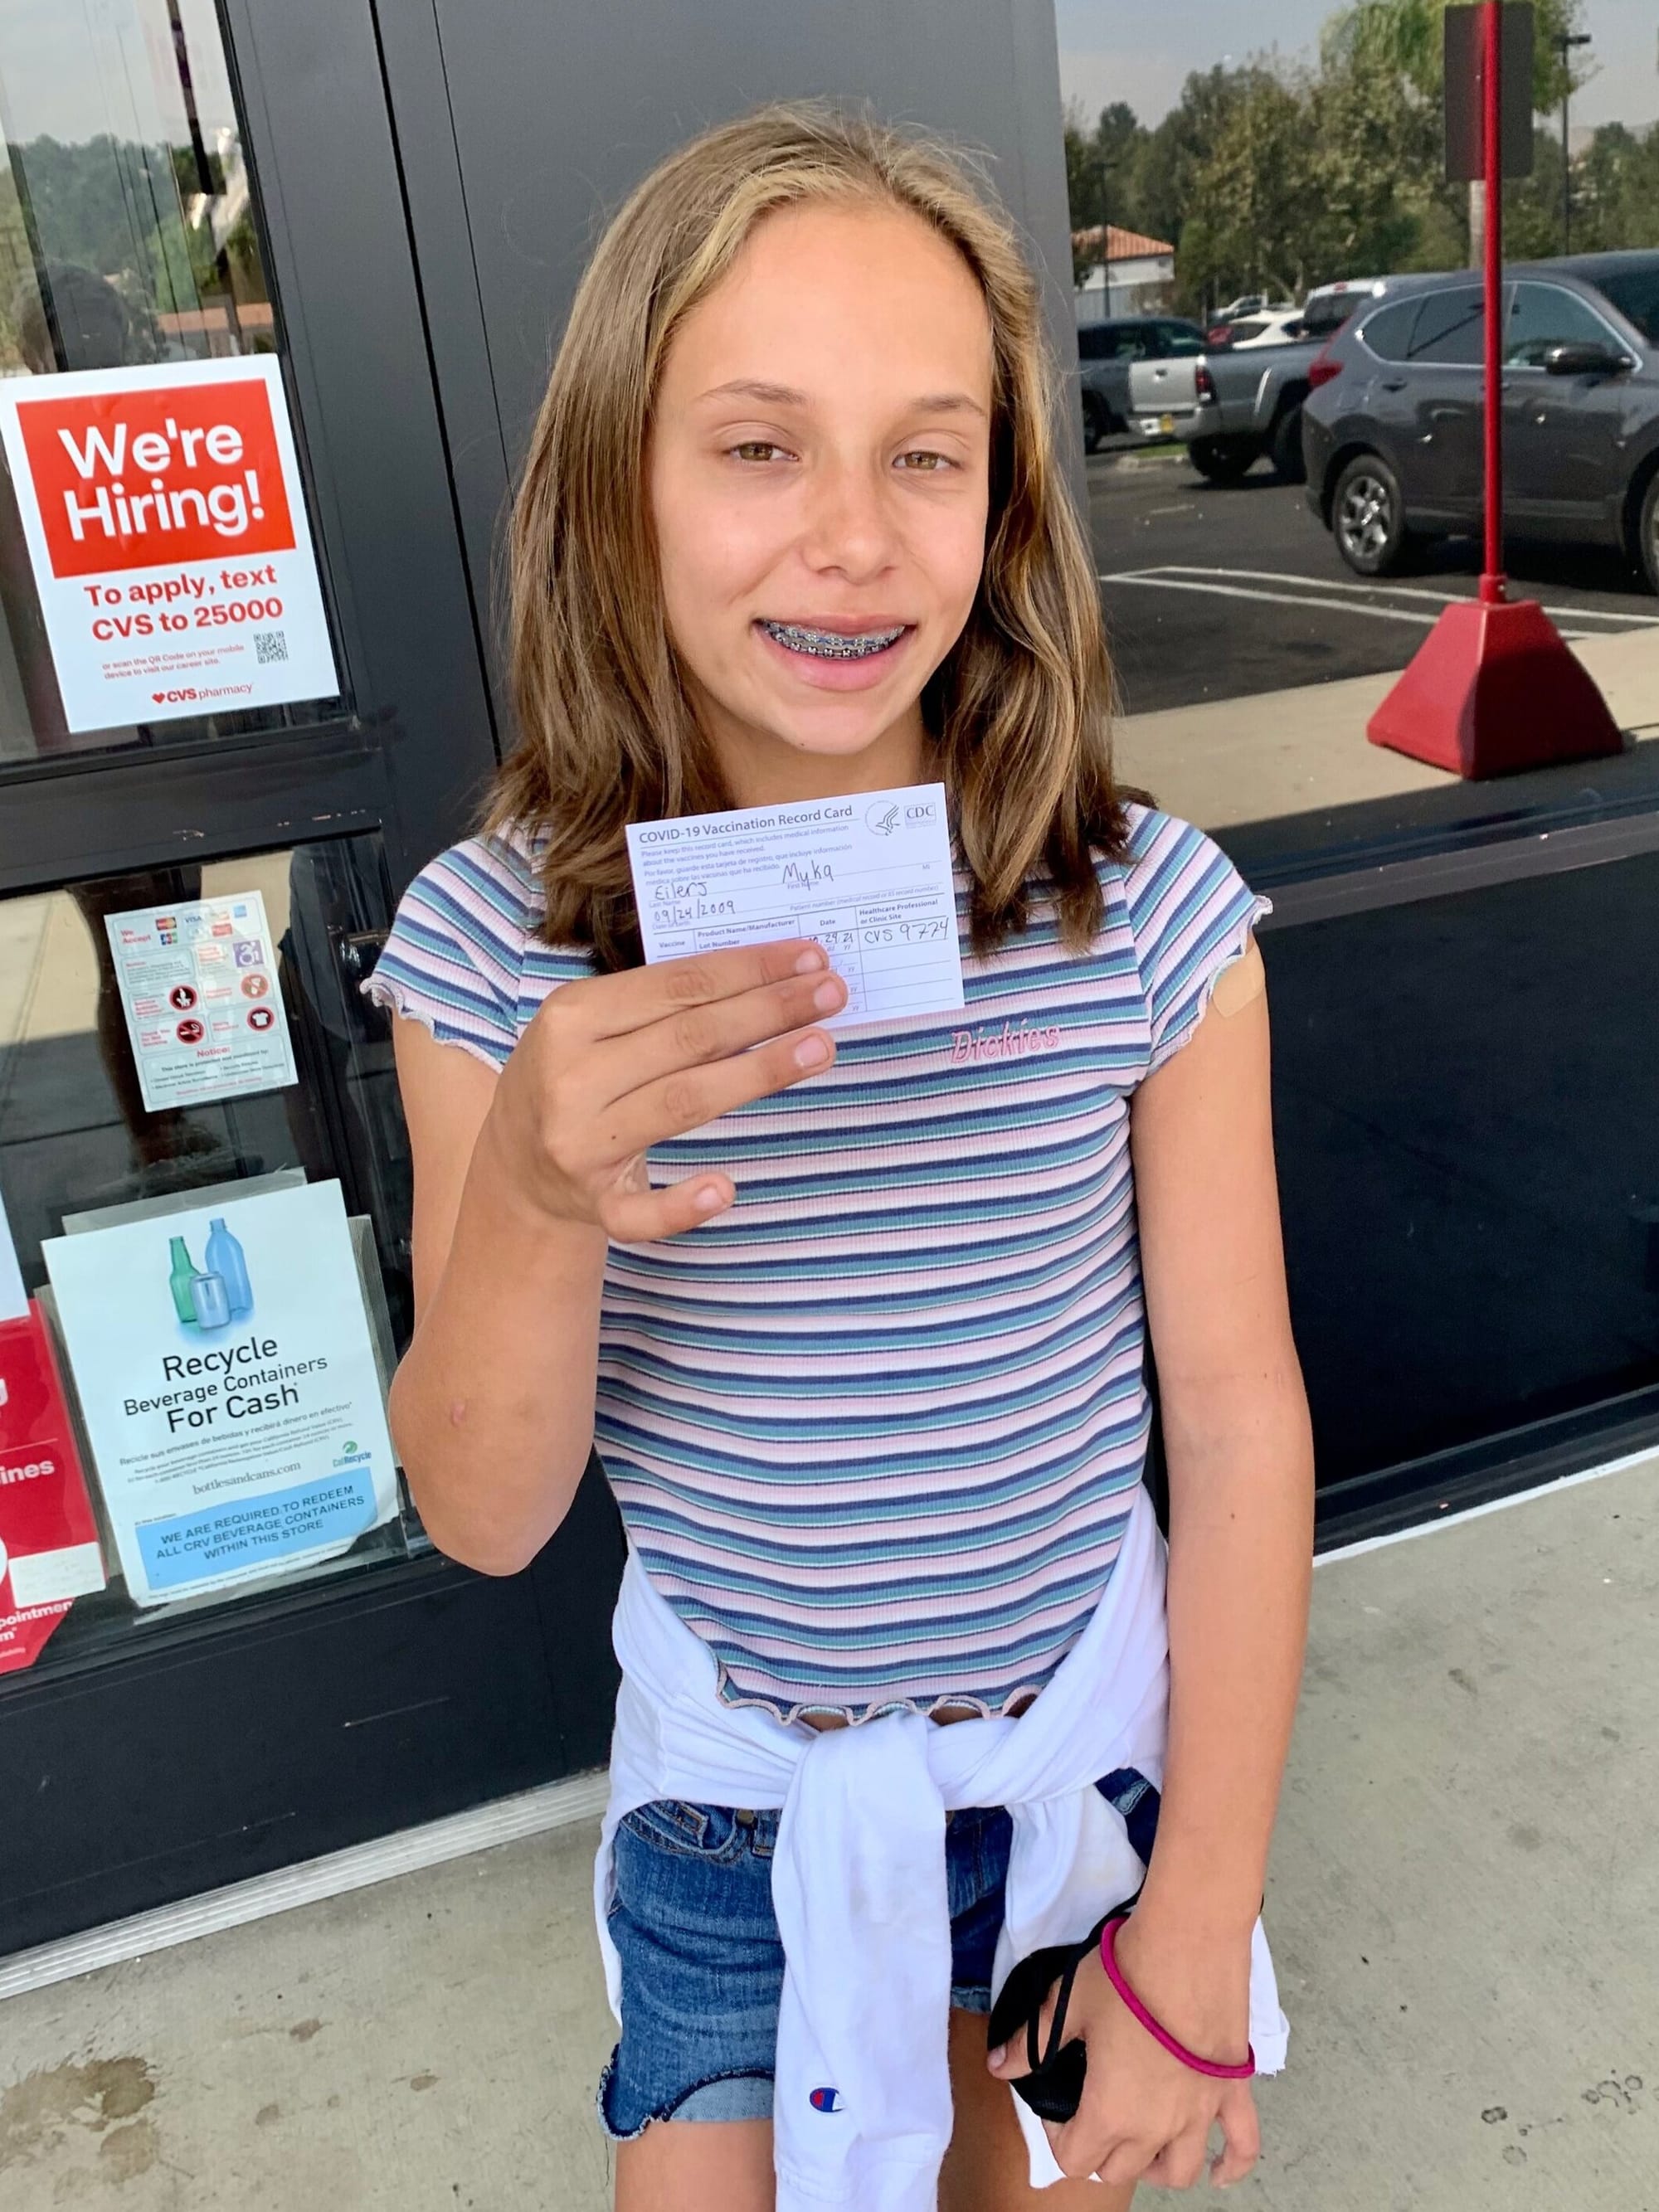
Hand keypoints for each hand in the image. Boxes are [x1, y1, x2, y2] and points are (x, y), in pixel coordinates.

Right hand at [483, 938, 845, 1239]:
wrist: (511, 1168)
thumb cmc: (572, 1081)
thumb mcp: (590, 1028)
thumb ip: (658, 1006)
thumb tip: (765, 979)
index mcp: (570, 1017)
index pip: (677, 985)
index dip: (748, 969)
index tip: (809, 957)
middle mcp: (570, 1078)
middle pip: (689, 1038)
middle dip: (768, 1011)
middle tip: (831, 993)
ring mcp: (578, 1144)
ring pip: (682, 1104)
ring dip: (759, 1073)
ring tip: (820, 1047)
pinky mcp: (591, 1204)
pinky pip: (640, 1212)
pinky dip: (682, 1204)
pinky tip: (726, 1187)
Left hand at [987, 1912, 1259, 2189]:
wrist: (1187, 1946)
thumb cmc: (1123, 1978)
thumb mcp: (1067, 2004)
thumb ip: (1031, 2043)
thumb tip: (995, 2067)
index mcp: (1110, 2112)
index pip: (1075, 2160)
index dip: (1058, 2138)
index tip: (1058, 2106)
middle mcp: (1155, 2129)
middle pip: (1121, 2171)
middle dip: (1100, 2151)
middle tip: (1094, 2114)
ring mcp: (1200, 2116)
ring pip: (1178, 2172)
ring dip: (1156, 2166)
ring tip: (1143, 2145)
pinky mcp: (1233, 2094)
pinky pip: (1242, 2148)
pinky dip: (1231, 2167)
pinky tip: (1218, 2170)